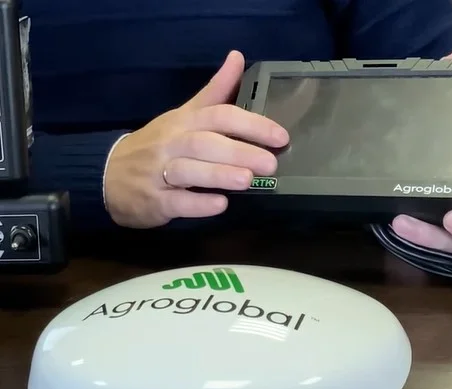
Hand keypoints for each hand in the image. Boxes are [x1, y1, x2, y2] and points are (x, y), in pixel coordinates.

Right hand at [103, 50, 288, 227]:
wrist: (106, 175)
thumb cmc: (157, 144)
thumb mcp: (184, 114)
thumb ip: (215, 91)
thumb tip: (238, 57)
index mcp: (183, 122)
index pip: (218, 115)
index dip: (250, 124)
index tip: (280, 136)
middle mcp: (171, 144)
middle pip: (204, 143)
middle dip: (239, 151)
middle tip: (271, 164)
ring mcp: (159, 173)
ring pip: (189, 170)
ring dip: (220, 174)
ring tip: (248, 180)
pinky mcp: (154, 201)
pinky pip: (176, 202)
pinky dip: (199, 204)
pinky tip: (221, 204)